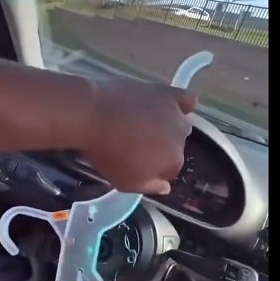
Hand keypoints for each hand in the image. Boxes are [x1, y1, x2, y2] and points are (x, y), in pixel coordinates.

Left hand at [86, 79, 197, 193]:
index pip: (170, 169)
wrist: (92, 116)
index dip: (154, 167)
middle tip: (137, 142)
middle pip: (176, 145)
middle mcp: (181, 139)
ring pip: (181, 124)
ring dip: (169, 126)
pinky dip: (184, 104)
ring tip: (145, 123)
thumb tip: (166, 187)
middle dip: (161, 147)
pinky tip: (174, 106)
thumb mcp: (125, 182)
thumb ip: (150, 187)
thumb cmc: (106, 154)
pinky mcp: (167, 93)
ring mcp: (176, 114)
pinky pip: (187, 99)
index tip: (138, 162)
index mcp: (172, 162)